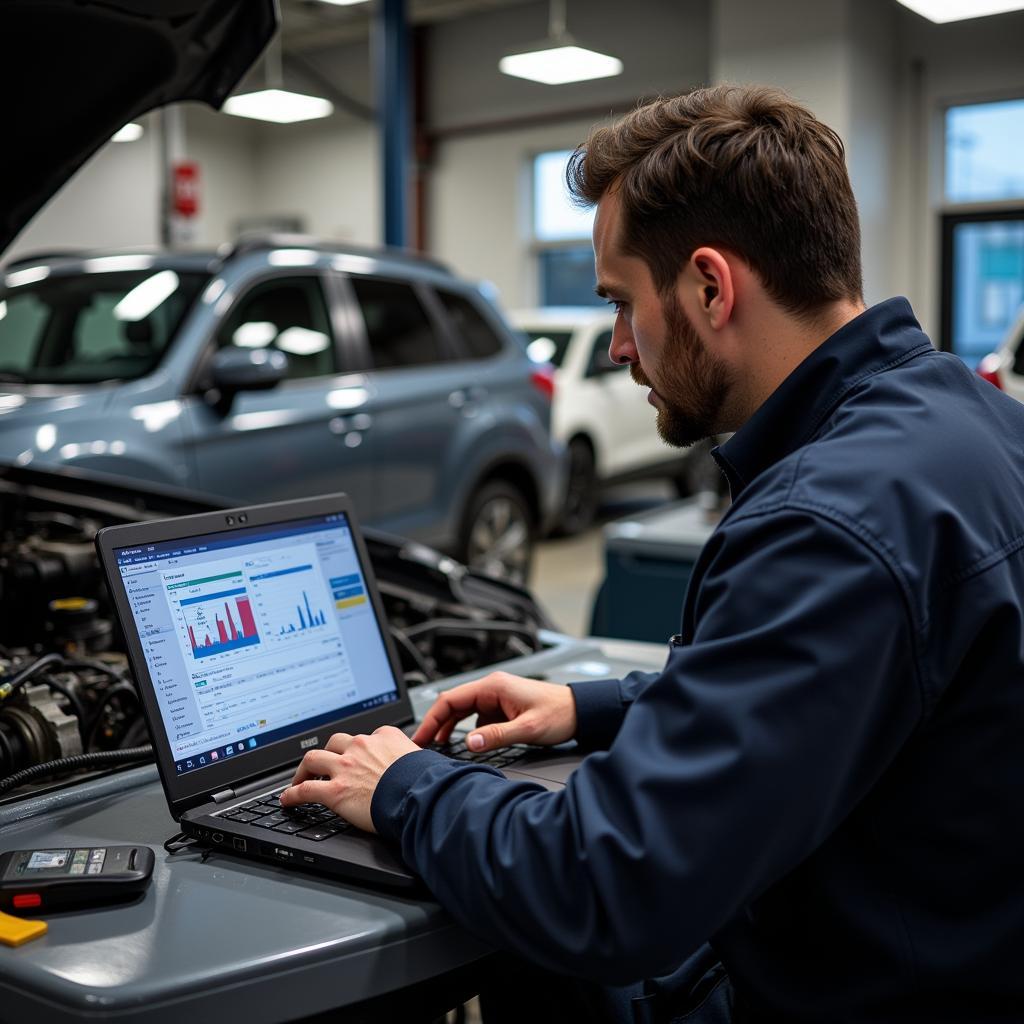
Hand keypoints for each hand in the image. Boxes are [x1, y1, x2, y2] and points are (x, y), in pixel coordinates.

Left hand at [278, 726, 418, 831]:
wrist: (420, 795)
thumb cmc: (426, 780)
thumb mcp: (421, 758)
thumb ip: (411, 758)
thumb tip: (420, 766)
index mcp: (383, 737)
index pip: (365, 737)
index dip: (357, 748)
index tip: (353, 755)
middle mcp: (361, 747)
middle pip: (334, 742)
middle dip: (327, 753)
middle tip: (323, 765)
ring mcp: (346, 767)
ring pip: (314, 759)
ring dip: (304, 769)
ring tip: (300, 778)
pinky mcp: (335, 791)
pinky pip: (305, 790)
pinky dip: (293, 794)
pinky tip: (287, 799)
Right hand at [411, 672, 576, 752]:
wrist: (581, 712)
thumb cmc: (559, 713)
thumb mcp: (527, 728)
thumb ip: (497, 736)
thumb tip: (470, 744)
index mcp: (494, 687)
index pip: (451, 699)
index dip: (431, 719)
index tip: (420, 737)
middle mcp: (492, 688)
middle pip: (453, 704)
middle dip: (436, 724)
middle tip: (422, 745)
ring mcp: (497, 697)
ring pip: (463, 710)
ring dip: (450, 726)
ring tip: (437, 746)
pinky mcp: (502, 707)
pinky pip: (476, 717)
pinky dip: (466, 729)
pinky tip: (464, 743)